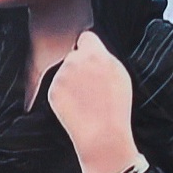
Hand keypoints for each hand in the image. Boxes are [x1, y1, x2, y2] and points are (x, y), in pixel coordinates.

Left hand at [45, 31, 137, 172]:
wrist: (102, 134)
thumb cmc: (115, 107)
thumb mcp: (119, 75)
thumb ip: (105, 58)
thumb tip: (94, 51)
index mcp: (95, 54)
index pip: (86, 37)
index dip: (89, 48)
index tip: (91, 57)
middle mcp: (76, 61)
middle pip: (74, 55)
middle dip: (79, 65)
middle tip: (90, 85)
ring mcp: (62, 75)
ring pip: (65, 71)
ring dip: (72, 80)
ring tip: (86, 99)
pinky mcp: (52, 90)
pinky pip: (58, 86)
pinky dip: (65, 94)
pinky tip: (77, 106)